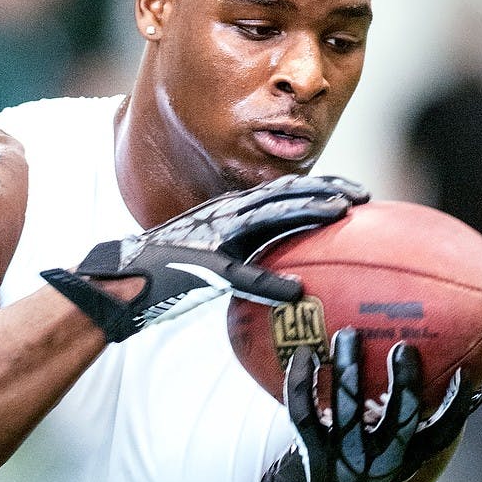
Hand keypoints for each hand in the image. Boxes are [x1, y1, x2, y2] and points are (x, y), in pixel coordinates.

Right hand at [41, 175, 367, 341]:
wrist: (119, 282)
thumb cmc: (163, 275)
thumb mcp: (209, 262)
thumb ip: (242, 261)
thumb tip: (280, 280)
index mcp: (230, 215)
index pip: (280, 192)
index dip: (318, 187)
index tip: (352, 191)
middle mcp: (225, 217)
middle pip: (283, 193)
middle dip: (325, 188)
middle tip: (363, 193)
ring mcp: (213, 238)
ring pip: (267, 218)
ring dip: (306, 214)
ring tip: (342, 212)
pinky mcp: (200, 267)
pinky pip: (240, 277)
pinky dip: (268, 284)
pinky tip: (296, 294)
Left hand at [245, 330, 481, 481]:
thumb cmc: (369, 467)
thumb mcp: (401, 455)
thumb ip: (427, 424)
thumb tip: (473, 386)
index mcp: (405, 458)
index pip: (441, 435)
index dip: (456, 408)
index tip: (464, 374)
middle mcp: (379, 460)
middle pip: (400, 420)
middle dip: (406, 383)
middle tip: (403, 346)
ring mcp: (343, 457)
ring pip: (347, 409)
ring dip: (349, 368)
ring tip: (347, 334)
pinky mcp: (309, 451)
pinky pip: (302, 411)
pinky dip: (301, 380)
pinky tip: (305, 353)